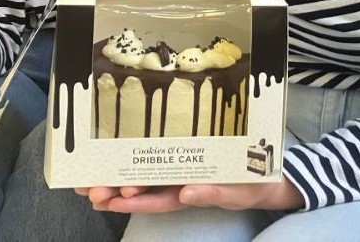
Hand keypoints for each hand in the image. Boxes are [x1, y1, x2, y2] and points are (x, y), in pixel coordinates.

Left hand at [77, 177, 302, 213]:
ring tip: (94, 180)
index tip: (111, 198)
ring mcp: (180, 169)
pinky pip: (158, 160)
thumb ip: (212, 192)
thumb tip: (187, 192)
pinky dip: (139, 160)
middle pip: (145, 189)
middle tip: (91, 189)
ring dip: (119, 179)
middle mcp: (180, 182)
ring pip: (145, 176)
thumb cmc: (251, 184)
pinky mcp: (185, 156)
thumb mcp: (235, 191)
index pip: (157, 200)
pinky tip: (119, 158)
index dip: (133, 202)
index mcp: (190, 191)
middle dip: (116, 190)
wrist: (268, 176)